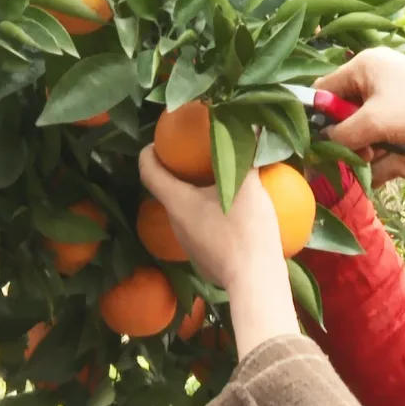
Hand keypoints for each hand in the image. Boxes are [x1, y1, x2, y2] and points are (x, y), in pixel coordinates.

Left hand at [138, 145, 283, 289]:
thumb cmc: (245, 230)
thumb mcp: (249, 186)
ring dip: (196, 198)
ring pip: (186, 214)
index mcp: (177, 202)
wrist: (256, 282)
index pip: (148, 172)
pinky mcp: (204, 261)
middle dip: (177, 173)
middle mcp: (175, 224)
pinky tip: (233, 216)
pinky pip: (202, 232)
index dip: (148, 153)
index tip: (157, 142)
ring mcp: (188, 246)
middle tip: (195, 158)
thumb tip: (251, 123)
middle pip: (168, 192)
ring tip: (218, 184)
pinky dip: (211, 218)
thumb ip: (247, 154)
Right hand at [313, 48, 404, 151]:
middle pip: (342, 100)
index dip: (319, 116)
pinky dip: (378, 130)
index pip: (323, 89)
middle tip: (357, 152)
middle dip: (346, 129)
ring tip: (375, 152)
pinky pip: (379, 112)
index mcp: (363, 62)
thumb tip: (319, 142)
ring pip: (361, 110)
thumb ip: (339, 133)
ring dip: (362, 134)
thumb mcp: (372, 125)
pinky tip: (389, 145)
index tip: (324, 141)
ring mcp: (392, 77)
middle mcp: (375, 64)